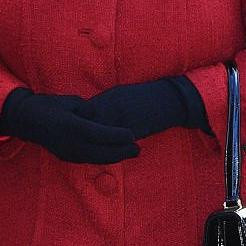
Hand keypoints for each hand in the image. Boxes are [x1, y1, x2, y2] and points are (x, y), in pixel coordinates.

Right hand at [0, 88, 139, 163]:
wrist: (27, 120)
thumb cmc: (50, 105)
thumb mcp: (71, 102)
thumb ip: (88, 110)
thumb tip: (100, 117)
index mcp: (70, 125)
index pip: (99, 133)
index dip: (117, 136)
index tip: (132, 135)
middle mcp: (69, 142)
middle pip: (101, 151)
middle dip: (122, 152)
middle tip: (138, 149)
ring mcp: (67, 152)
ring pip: (96, 158)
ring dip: (115, 157)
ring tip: (130, 154)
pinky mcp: (66, 157)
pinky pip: (89, 159)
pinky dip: (104, 158)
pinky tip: (114, 155)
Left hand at [74, 78, 208, 139]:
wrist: (167, 100)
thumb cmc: (141, 96)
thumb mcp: (118, 94)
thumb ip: (101, 104)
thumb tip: (83, 114)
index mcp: (109, 97)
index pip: (84, 113)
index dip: (80, 123)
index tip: (78, 129)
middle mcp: (114, 108)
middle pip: (91, 127)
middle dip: (86, 137)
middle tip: (83, 143)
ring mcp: (125, 120)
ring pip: (103, 138)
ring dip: (98, 146)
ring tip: (96, 150)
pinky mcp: (135, 132)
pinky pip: (118, 146)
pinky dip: (113, 150)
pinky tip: (111, 152)